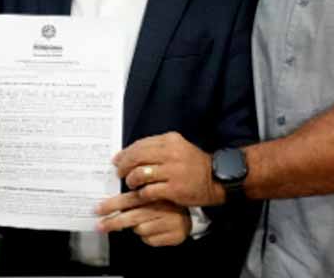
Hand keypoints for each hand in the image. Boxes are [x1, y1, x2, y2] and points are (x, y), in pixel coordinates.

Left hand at [96, 194, 190, 246]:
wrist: (187, 218)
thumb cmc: (163, 205)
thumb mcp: (149, 196)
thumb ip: (132, 198)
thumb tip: (107, 205)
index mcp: (153, 193)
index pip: (128, 199)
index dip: (111, 205)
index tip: (97, 210)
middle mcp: (162, 206)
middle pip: (131, 217)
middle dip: (112, 222)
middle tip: (100, 226)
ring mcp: (169, 221)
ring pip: (139, 230)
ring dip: (137, 229)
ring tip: (144, 222)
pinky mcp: (174, 235)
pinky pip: (150, 240)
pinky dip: (148, 237)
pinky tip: (154, 231)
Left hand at [106, 132, 224, 206]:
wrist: (216, 179)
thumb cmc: (193, 164)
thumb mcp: (177, 147)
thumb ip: (156, 148)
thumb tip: (129, 153)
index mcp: (170, 140)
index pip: (140, 145)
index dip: (125, 153)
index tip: (118, 160)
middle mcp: (171, 154)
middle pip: (136, 158)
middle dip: (124, 166)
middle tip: (120, 172)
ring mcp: (173, 172)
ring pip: (140, 174)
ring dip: (131, 180)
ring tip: (131, 183)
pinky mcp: (174, 189)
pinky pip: (149, 191)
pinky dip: (141, 193)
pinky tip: (141, 194)